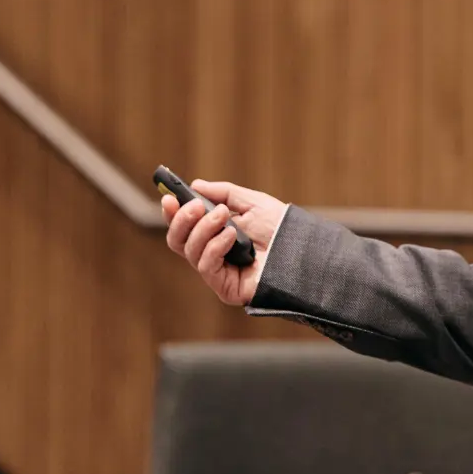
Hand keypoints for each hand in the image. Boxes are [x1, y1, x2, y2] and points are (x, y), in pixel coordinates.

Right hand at [161, 179, 287, 305]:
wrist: (303, 250)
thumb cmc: (281, 228)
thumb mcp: (251, 203)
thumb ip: (224, 193)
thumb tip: (196, 185)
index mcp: (215, 235)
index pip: (184, 228)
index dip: (172, 214)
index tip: (169, 198)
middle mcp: (212, 254)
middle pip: (178, 241)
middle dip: (182, 220)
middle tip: (195, 207)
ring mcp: (218, 272)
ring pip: (190, 251)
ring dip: (203, 229)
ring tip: (223, 215)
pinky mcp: (225, 288)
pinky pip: (206, 266)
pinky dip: (215, 246)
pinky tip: (231, 236)